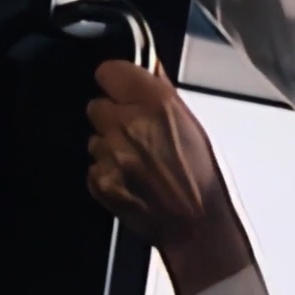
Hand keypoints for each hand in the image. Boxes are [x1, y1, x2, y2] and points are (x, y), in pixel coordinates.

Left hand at [86, 61, 252, 294]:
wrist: (195, 224)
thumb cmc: (200, 179)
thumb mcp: (191, 126)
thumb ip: (163, 94)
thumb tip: (150, 70)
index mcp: (156, 104)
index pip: (109, 71)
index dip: (115, 81)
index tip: (121, 88)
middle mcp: (129, 125)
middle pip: (96, 105)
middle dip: (111, 116)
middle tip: (133, 132)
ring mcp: (111, 154)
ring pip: (94, 138)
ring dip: (110, 146)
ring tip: (137, 162)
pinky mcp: (99, 180)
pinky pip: (93, 166)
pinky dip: (107, 171)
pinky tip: (130, 180)